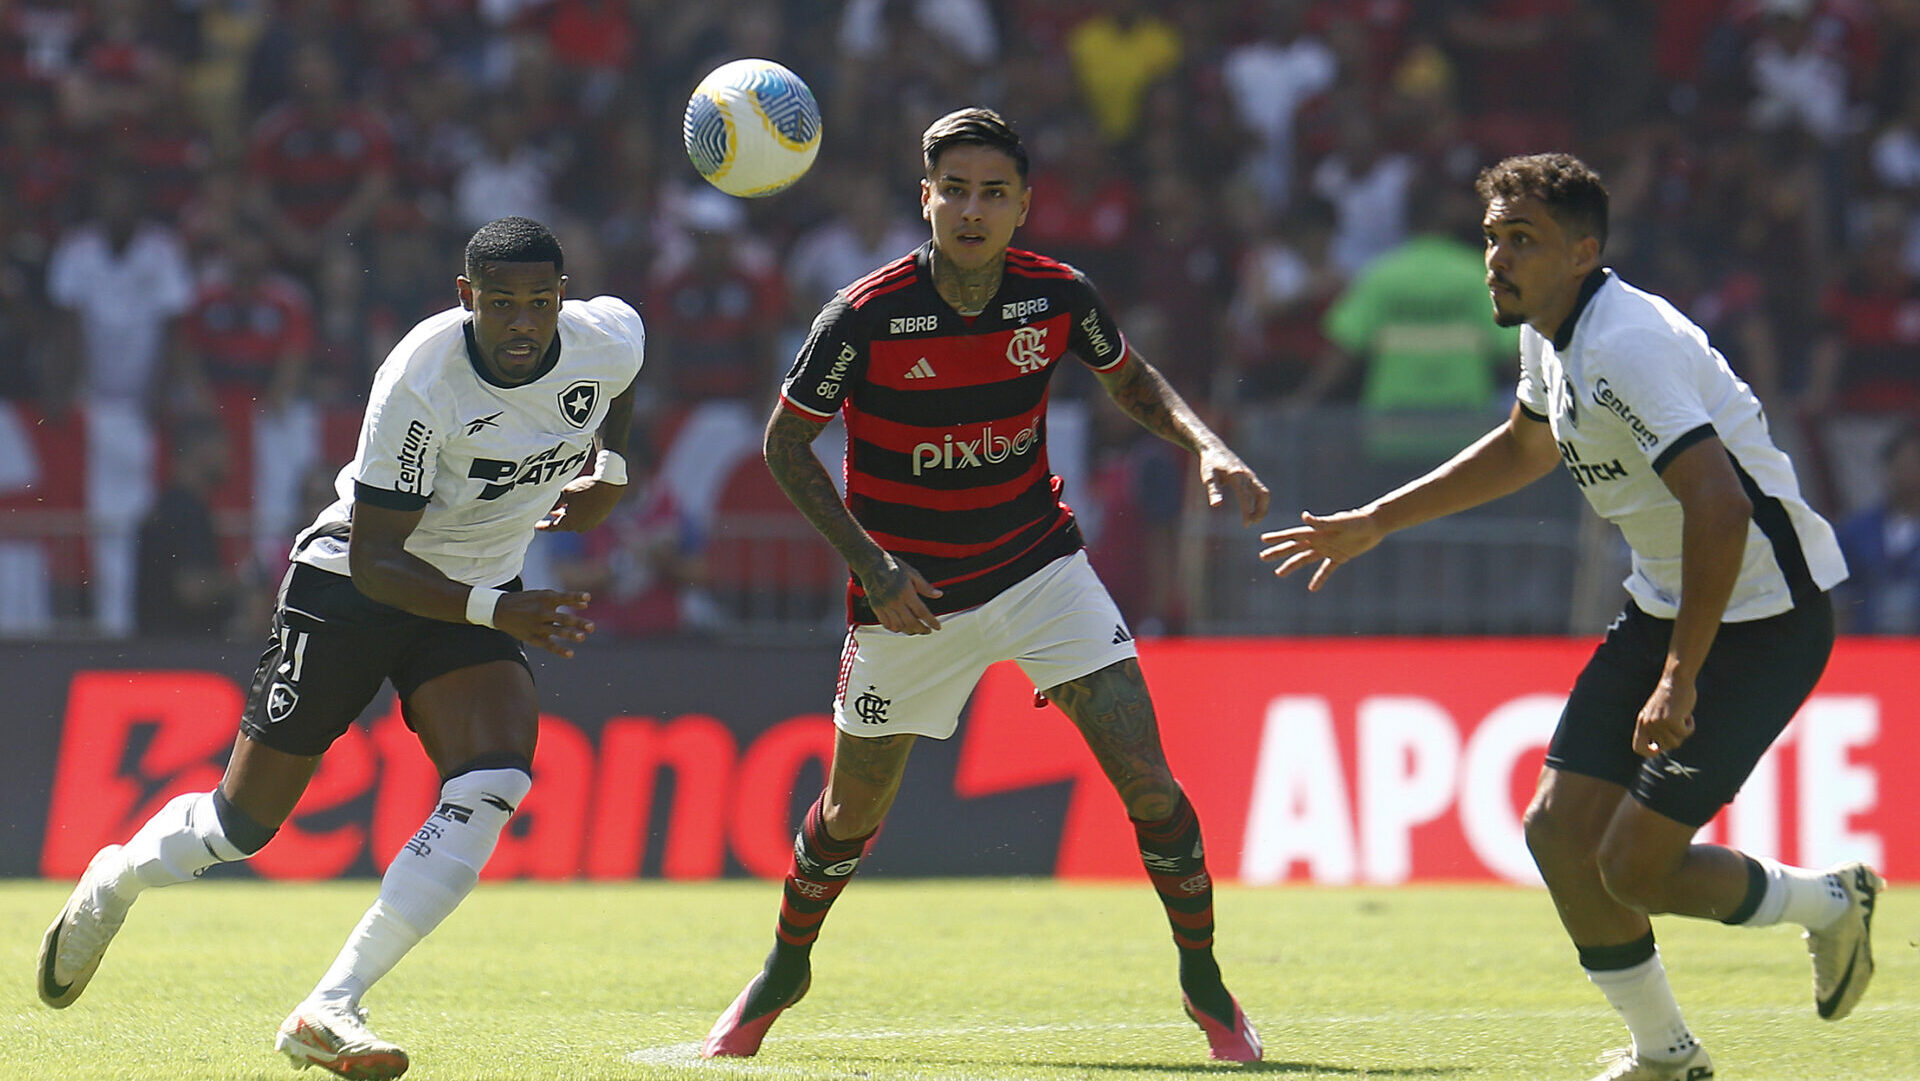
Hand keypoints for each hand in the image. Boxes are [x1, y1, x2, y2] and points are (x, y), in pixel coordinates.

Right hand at [493, 589, 594, 657]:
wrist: (500, 610)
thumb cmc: (528, 601)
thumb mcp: (544, 595)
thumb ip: (566, 600)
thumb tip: (586, 605)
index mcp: (545, 598)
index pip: (564, 598)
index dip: (576, 597)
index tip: (588, 597)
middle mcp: (541, 612)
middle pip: (563, 618)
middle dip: (577, 622)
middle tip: (591, 627)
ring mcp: (537, 625)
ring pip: (556, 631)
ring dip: (570, 635)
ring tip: (582, 638)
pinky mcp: (532, 637)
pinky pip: (548, 645)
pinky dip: (559, 650)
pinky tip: (571, 654)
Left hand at [537, 477, 622, 532]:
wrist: (609, 486)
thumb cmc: (584, 488)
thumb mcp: (565, 493)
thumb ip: (555, 503)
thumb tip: (547, 508)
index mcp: (569, 523)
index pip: (552, 527)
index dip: (543, 526)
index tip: (536, 526)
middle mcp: (579, 527)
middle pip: (564, 524)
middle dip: (556, 518)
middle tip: (549, 511)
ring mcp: (590, 525)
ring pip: (575, 522)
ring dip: (568, 515)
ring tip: (564, 506)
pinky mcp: (598, 520)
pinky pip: (585, 519)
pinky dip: (579, 514)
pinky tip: (578, 504)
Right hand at [859, 554, 942, 634]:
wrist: (870, 563)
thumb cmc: (892, 566)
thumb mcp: (912, 573)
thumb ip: (925, 586)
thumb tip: (939, 595)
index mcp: (906, 592)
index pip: (922, 612)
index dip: (931, 622)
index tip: (937, 627)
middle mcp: (895, 601)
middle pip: (911, 622)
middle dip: (922, 629)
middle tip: (928, 631)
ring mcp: (885, 606)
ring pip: (899, 626)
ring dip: (909, 631)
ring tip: (916, 630)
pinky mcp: (876, 607)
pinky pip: (886, 624)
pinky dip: (895, 628)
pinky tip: (900, 627)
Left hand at [1199, 446, 1270, 526]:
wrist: (1215, 450)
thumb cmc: (1210, 465)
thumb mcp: (1208, 478)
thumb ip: (1213, 491)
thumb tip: (1216, 505)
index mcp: (1237, 475)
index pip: (1245, 496)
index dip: (1247, 512)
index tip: (1246, 525)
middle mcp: (1247, 475)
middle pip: (1262, 494)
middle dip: (1260, 511)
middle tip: (1253, 523)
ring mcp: (1251, 475)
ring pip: (1264, 493)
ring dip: (1262, 507)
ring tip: (1254, 519)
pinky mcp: (1251, 476)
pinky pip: (1261, 490)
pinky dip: (1260, 501)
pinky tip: (1253, 510)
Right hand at [1259, 508, 1382, 590]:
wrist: (1374, 525)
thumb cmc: (1357, 520)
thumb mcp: (1340, 522)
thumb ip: (1322, 521)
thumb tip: (1304, 517)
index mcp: (1316, 531)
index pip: (1293, 535)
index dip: (1278, 538)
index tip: (1263, 540)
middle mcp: (1319, 540)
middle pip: (1294, 548)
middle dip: (1278, 552)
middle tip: (1262, 557)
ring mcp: (1327, 549)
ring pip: (1305, 559)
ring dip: (1291, 566)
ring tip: (1279, 574)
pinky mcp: (1339, 557)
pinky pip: (1326, 570)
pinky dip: (1319, 579)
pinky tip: (1312, 588)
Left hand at [1633, 676, 1696, 757]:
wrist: (1676, 680)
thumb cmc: (1671, 697)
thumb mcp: (1658, 713)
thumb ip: (1655, 728)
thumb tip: (1658, 748)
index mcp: (1642, 722)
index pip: (1638, 747)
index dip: (1648, 752)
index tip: (1658, 750)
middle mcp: (1648, 724)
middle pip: (1665, 747)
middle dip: (1675, 737)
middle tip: (1678, 721)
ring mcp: (1658, 723)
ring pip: (1676, 742)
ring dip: (1683, 731)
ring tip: (1681, 715)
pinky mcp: (1671, 721)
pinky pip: (1685, 733)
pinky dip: (1690, 725)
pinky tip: (1686, 713)